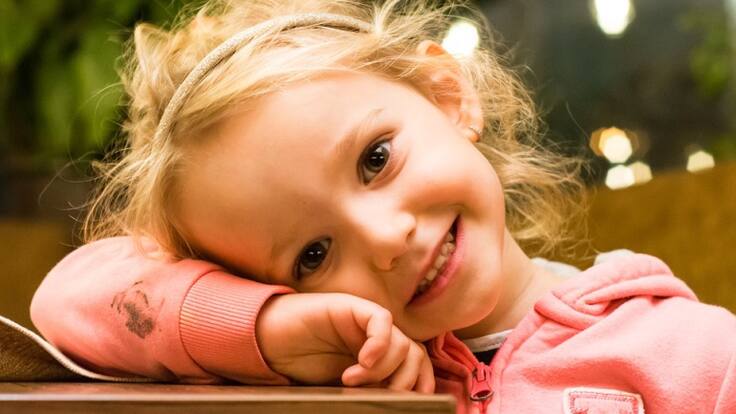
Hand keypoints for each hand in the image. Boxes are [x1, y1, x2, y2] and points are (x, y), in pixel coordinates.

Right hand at [256, 293, 433, 392]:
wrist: (267, 341)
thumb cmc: (299, 365)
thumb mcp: (340, 387)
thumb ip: (367, 390)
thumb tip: (393, 407)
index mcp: (379, 356)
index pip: (416, 365)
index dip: (420, 385)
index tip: (406, 405)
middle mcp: (377, 337)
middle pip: (414, 355)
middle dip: (404, 381)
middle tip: (381, 396)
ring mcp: (365, 321)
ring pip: (401, 342)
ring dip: (382, 369)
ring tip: (351, 380)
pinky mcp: (351, 307)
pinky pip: (381, 321)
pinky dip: (379, 343)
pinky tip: (362, 362)